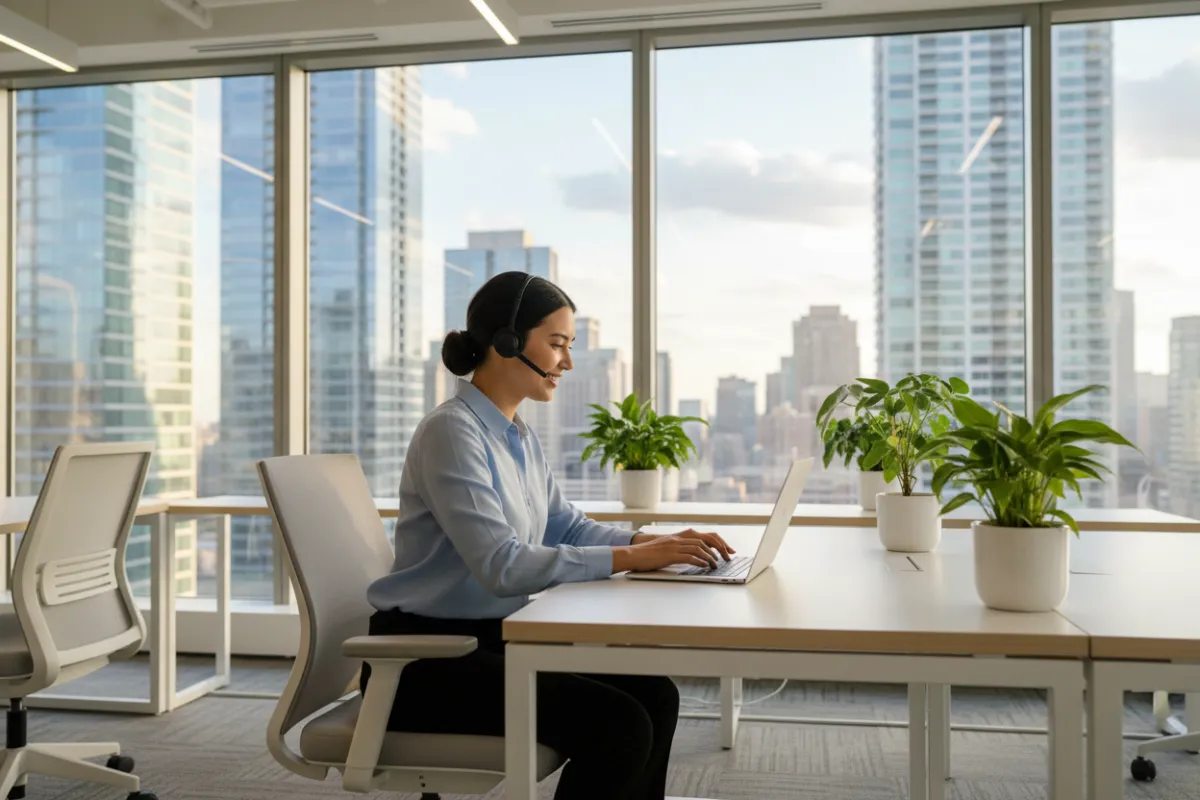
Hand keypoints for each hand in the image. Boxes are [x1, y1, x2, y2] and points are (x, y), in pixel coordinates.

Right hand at [614, 530, 735, 573]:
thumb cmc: (649, 554)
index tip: (728, 550)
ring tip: (715, 564)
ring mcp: (674, 545)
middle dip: (719, 549)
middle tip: (727, 557)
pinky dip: (700, 561)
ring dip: (710, 557)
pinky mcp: (670, 555)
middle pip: (705, 540)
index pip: (704, 535)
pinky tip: (704, 566)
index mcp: (678, 536)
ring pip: (699, 548)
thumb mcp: (666, 548)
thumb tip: (695, 557)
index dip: (718, 542)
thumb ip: (679, 549)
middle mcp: (678, 538)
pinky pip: (689, 557)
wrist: (634, 555)